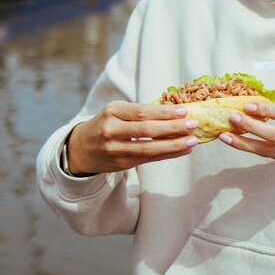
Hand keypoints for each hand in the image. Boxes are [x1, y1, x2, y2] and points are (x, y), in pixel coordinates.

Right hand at [66, 101, 199, 174]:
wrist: (81, 148)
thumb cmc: (106, 124)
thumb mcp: (116, 112)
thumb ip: (140, 112)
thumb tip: (175, 112)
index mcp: (112, 111)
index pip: (142, 111)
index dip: (164, 112)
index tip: (184, 110)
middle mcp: (111, 130)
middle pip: (147, 130)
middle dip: (173, 128)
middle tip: (193, 124)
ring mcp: (115, 149)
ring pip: (149, 148)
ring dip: (174, 145)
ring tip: (192, 141)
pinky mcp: (120, 164)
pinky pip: (148, 159)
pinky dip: (167, 155)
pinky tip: (182, 150)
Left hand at [218, 102, 274, 178]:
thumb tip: (256, 106)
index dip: (267, 110)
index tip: (248, 106)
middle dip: (251, 127)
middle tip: (233, 118)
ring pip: (269, 150)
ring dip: (245, 143)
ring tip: (226, 136)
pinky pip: (270, 156)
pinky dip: (253, 148)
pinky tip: (239, 143)